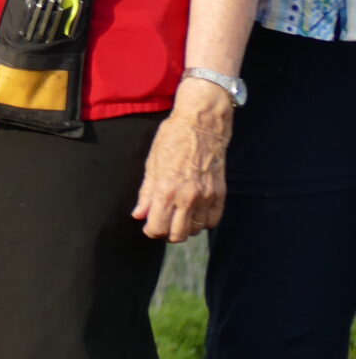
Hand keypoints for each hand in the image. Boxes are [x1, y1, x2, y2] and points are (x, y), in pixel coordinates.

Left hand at [134, 77, 233, 240]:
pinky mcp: (220, 194)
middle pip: (177, 235)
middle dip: (166, 233)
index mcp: (167, 188)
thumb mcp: (152, 163)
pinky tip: (194, 212)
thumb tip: (139, 215)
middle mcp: (188, 196)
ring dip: (185, 227)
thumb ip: (146, 193)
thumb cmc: (172, 139)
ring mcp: (207, 196)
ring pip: (195, 230)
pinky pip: (213, 221)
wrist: (202, 124)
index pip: (158, 227)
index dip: (151, 230)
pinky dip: (202, 222)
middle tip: (162, 222)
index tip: (149, 225)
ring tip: (177, 214)